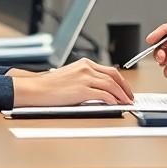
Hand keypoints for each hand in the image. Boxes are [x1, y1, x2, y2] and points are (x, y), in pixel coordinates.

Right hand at [10, 58, 133, 106]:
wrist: (36, 89)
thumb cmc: (50, 86)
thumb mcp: (71, 75)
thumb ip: (86, 78)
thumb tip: (101, 89)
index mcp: (85, 63)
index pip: (109, 70)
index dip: (120, 81)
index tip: (125, 89)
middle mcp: (86, 68)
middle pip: (113, 76)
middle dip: (125, 87)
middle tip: (130, 97)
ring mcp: (84, 78)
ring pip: (111, 85)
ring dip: (121, 95)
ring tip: (126, 103)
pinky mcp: (82, 89)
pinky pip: (103, 94)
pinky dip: (113, 100)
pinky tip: (116, 104)